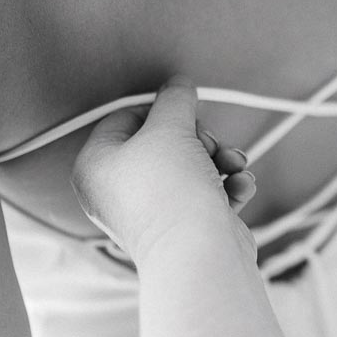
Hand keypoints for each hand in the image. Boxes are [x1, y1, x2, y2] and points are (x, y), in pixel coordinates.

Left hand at [72, 76, 256, 260]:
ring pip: (190, 167)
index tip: (185, 114)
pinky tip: (241, 186)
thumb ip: (174, 100)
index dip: (161, 110)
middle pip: (163, 143)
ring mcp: (151, 212)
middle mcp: (117, 191)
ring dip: (221, 159)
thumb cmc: (170, 190)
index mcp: (95, 166)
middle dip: (199, 138)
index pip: (125, 119)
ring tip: (235, 164)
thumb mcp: (170, 127)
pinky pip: (205, 194)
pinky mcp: (183, 228)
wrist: (198, 253)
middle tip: (210, 144)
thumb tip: (178, 84)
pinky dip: (227, 186)